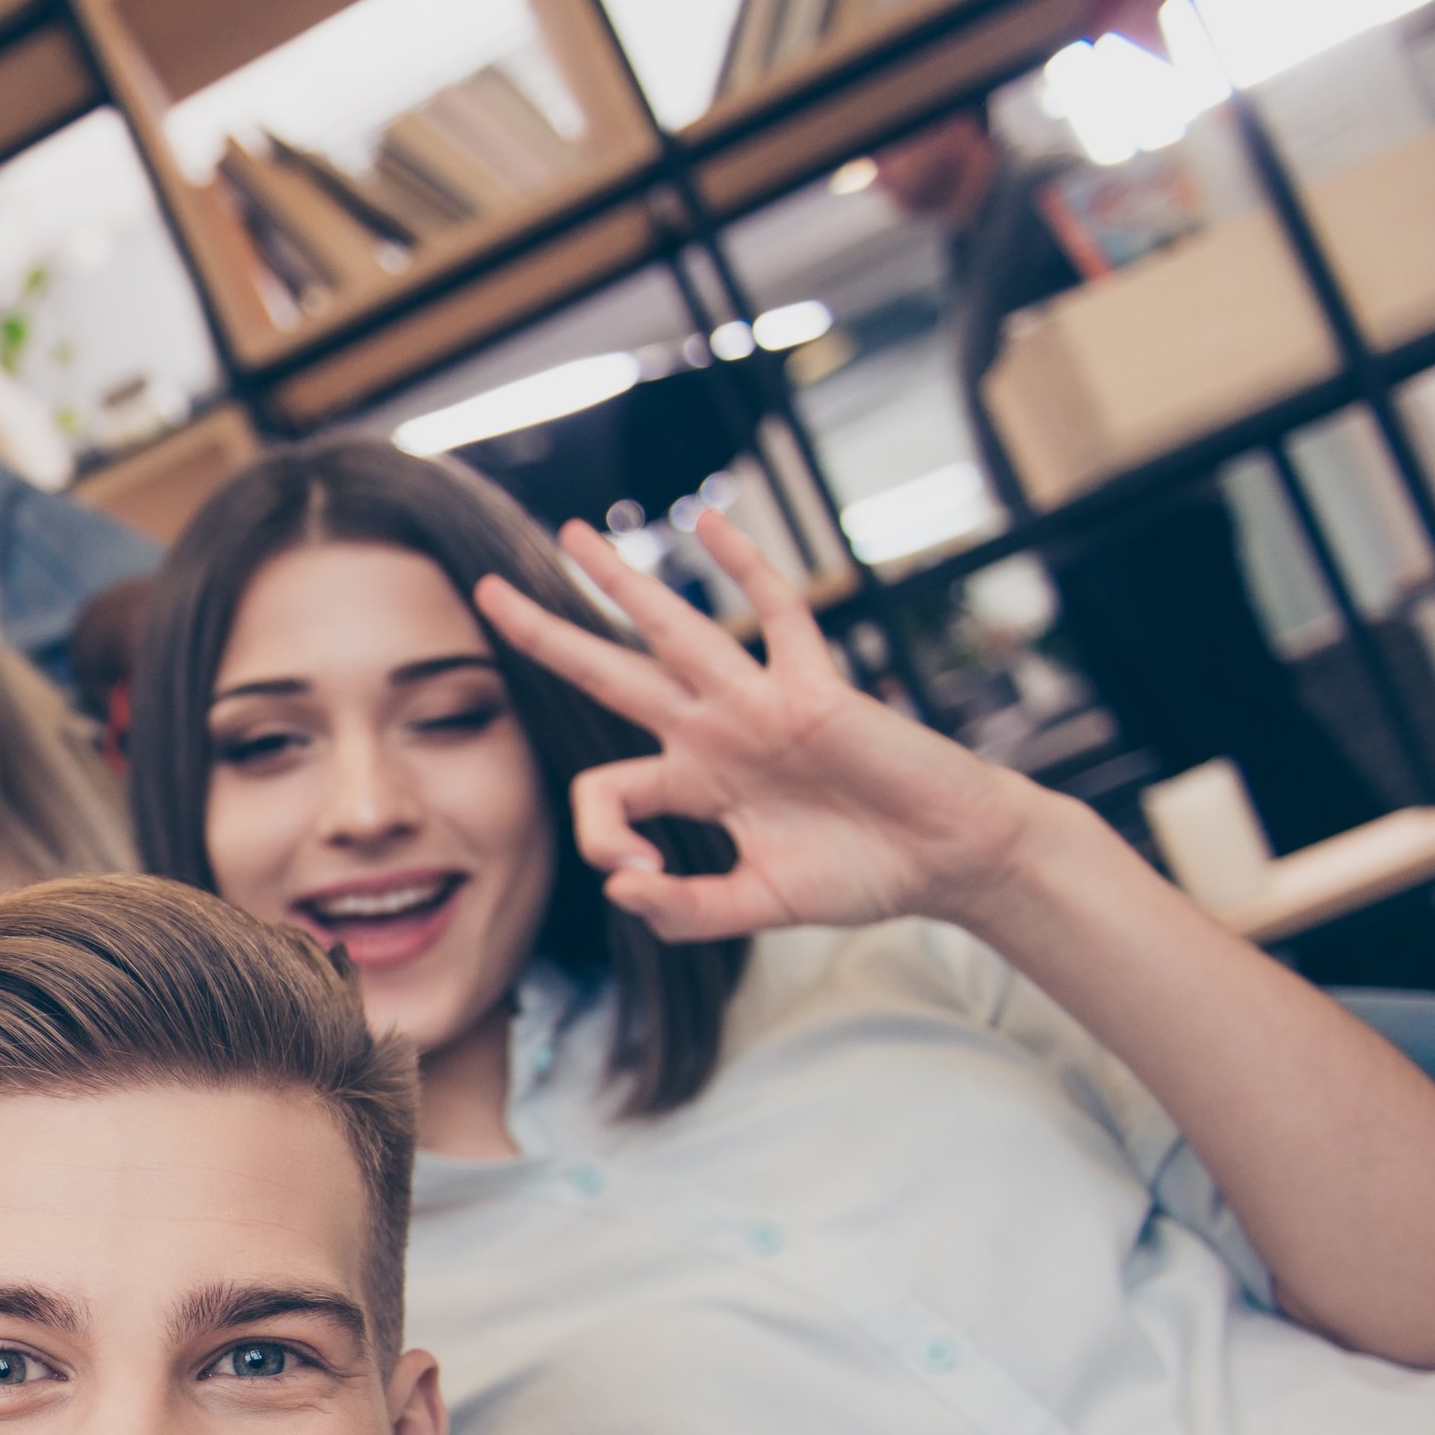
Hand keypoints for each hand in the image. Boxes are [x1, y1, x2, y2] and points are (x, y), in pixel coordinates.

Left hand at [471, 509, 1070, 942]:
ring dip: (618, 582)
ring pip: (671, 630)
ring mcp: (757, 703)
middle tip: (486, 594)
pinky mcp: (813, 687)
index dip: (603, 840)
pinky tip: (707, 524)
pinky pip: (777, 615)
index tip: (643, 881)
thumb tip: (622, 889)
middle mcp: (712, 733)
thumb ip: (686, 911)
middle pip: (609, 674)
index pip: (606, 793)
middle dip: (547, 635)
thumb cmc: (862, 875)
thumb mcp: (758, 907)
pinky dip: (746, 568)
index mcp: (693, 784)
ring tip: (570, 537)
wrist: (948, 859)